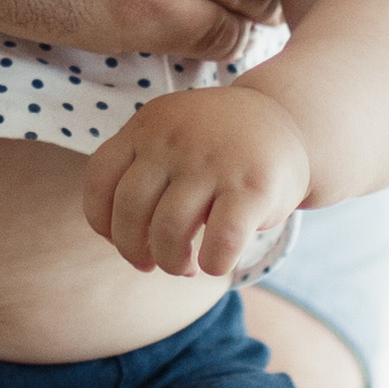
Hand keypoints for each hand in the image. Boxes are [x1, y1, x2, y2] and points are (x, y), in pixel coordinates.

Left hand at [83, 81, 310, 278]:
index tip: (119, 238)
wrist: (288, 121)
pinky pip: (220, 242)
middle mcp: (176, 140)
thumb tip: (121, 242)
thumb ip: (139, 172)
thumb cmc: (216, 147)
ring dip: (171, 263)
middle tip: (151, 262)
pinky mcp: (254, 187)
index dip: (102, 222)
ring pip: (169, 232)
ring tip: (183, 266)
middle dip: (133, 250)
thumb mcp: (170, 136)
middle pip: (130, 211)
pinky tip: (215, 263)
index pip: (100, 180)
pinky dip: (212, 264)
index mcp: (148, 126)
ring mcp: (215, 162)